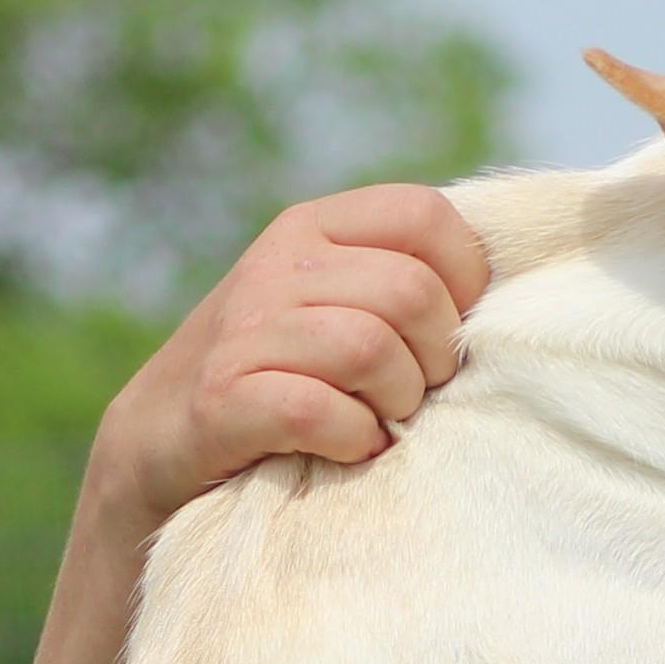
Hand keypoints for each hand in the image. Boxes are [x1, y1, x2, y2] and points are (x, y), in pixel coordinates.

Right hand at [91, 184, 489, 535]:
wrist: (159, 446)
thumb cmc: (280, 377)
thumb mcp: (332, 302)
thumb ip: (398, 277)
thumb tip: (505, 291)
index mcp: (314, 226)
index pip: (428, 215)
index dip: (465, 281)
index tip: (448, 335)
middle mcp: (278, 263)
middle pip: (412, 292)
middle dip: (435, 360)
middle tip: (414, 395)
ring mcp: (245, 328)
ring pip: (372, 348)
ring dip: (397, 403)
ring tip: (381, 422)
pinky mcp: (224, 398)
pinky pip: (322, 410)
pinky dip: (353, 440)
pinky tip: (347, 448)